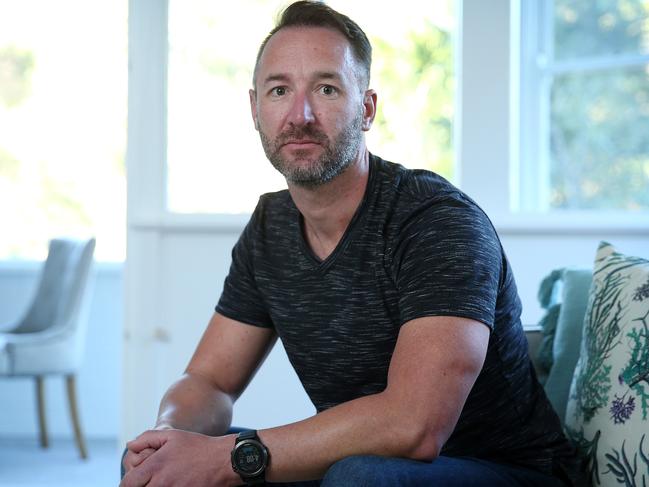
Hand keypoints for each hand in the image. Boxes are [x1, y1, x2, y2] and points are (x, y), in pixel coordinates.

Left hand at [119, 429, 239, 486]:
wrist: (223, 460)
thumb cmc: (198, 447)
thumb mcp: (172, 435)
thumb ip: (147, 438)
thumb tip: (130, 446)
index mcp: (156, 466)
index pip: (128, 483)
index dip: (127, 483)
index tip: (133, 481)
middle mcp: (162, 482)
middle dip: (141, 486)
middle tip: (147, 481)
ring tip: (163, 481)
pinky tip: (174, 484)